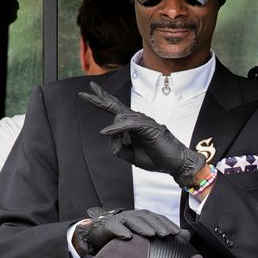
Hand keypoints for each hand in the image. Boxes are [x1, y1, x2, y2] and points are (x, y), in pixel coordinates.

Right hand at [73, 207, 184, 257]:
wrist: (102, 233)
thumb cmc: (127, 234)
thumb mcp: (147, 234)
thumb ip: (166, 233)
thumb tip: (186, 235)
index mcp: (144, 217)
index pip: (159, 219)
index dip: (168, 224)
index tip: (178, 233)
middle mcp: (134, 215)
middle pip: (148, 218)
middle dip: (158, 226)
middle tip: (166, 235)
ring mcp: (121, 219)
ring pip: (133, 221)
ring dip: (143, 228)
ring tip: (151, 235)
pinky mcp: (109, 225)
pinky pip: (115, 227)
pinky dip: (121, 231)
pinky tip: (128, 237)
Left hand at [80, 81, 206, 186]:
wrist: (174, 164)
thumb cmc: (157, 158)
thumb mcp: (131, 156)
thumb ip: (118, 148)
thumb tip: (109, 138)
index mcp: (132, 125)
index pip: (114, 111)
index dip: (100, 101)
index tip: (86, 94)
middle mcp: (136, 120)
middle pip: (114, 106)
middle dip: (98, 99)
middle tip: (82, 93)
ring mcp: (143, 121)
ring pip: (119, 120)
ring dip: (114, 134)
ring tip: (120, 147)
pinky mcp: (148, 126)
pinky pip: (128, 124)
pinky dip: (116, 129)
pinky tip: (107, 133)